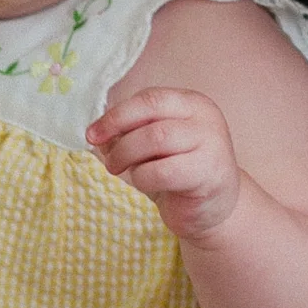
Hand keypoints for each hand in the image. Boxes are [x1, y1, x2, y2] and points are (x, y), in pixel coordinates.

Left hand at [84, 84, 242, 240]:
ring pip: (155, 138)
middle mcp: (205, 117)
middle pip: (151, 112)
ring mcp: (211, 143)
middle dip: (119, 133)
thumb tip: (97, 133)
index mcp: (192, 103)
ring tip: (120, 170)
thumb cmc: (179, 174)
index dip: (116, 115)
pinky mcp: (209, 173)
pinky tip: (145, 183)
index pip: (149, 98)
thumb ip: (132, 132)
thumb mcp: (155, 147)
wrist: (214, 209)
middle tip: (107, 157)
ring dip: (127, 155)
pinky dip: (143, 177)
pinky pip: (163, 171)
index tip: (93, 133)